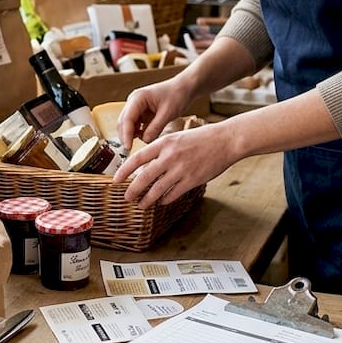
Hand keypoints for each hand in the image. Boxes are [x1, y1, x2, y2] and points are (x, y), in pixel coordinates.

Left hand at [113, 123, 237, 208]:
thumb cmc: (201, 138)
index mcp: (164, 143)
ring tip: (141, 205)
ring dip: (147, 199)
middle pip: (144, 177)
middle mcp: (170, 156)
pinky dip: (165, 200)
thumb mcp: (177, 137)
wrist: (225, 140)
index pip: (137, 158)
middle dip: (132, 190)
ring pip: (157, 189)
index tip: (116, 180)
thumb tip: (146, 166)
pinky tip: (161, 202)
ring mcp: (181, 169)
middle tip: (126, 198)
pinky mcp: (192, 180)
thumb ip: (161, 150)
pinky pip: (173, 194)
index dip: (124, 171)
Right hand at [117, 78, 189, 151]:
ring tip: (142, 141)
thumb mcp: (168, 113)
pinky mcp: (140, 111)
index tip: (128, 147)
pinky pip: (135, 124)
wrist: (184, 88)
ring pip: (127, 124)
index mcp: (138, 98)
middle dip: (126, 136)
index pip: (126, 119)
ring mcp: (135, 106)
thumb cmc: (177, 95)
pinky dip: (138, 132)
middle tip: (131, 150)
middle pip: (123, 122)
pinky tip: (146, 136)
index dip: (126, 135)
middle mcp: (133, 101)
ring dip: (132, 135)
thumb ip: (155, 127)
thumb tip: (144, 140)